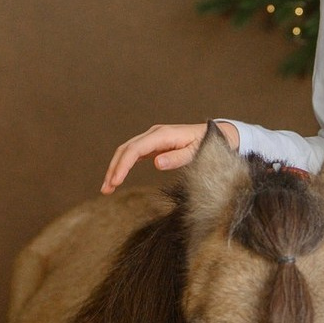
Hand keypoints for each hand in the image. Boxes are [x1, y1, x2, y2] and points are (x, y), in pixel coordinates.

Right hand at [100, 121, 238, 193]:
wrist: (217, 134)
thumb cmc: (207, 145)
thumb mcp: (196, 153)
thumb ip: (177, 158)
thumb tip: (156, 163)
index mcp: (163, 134)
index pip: (135, 149)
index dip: (123, 165)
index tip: (116, 181)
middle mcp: (155, 133)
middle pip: (126, 149)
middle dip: (114, 168)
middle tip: (106, 189)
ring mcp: (153, 138)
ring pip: (127, 151)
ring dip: (116, 168)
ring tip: (107, 188)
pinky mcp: (154, 144)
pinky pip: (134, 153)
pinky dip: (124, 165)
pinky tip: (118, 178)